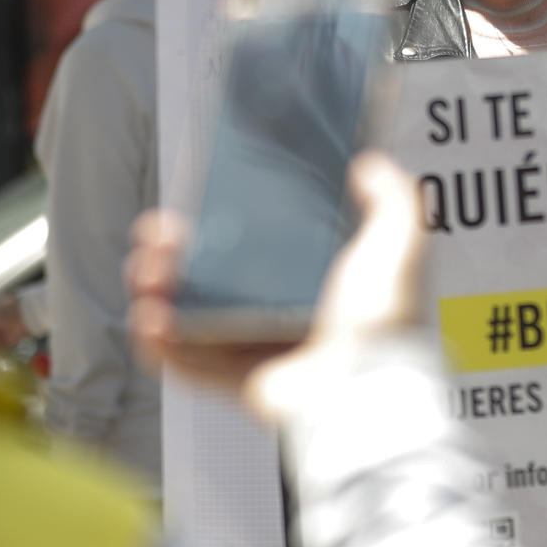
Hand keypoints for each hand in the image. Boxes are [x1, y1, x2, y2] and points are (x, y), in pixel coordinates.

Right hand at [125, 149, 427, 421]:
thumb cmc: (384, 319)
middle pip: (207, 278)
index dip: (216, 225)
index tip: (195, 205)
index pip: (251, 245)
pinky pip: (185, 365)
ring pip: (187, 318)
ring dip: (156, 294)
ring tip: (149, 276)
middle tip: (161, 240)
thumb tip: (371, 163)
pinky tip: (151, 320)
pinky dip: (158, 345)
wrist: (368, 383)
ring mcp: (255, 349)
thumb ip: (392, 197)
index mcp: (311, 278)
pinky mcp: (239, 382)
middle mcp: (278, 312)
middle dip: (172, 256)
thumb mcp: (397, 241)